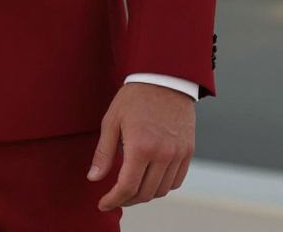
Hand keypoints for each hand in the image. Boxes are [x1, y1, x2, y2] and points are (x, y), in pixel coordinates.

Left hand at [87, 82, 194, 211]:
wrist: (163, 79)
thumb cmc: (134, 98)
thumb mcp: (111, 121)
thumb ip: (103, 153)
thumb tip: (94, 179)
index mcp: (140, 146)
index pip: (127, 187)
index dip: (113, 199)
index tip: (103, 204)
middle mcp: (162, 154)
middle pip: (145, 193)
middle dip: (127, 199)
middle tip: (115, 195)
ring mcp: (178, 154)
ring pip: (161, 190)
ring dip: (145, 194)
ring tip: (131, 187)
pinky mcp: (188, 152)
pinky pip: (176, 181)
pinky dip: (162, 186)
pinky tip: (150, 178)